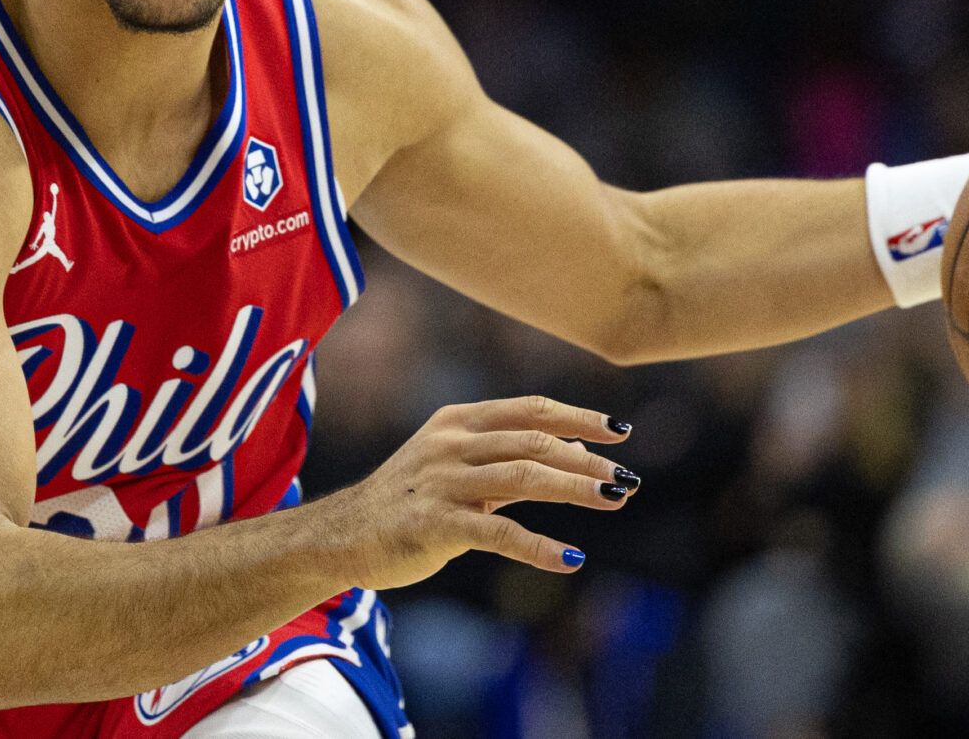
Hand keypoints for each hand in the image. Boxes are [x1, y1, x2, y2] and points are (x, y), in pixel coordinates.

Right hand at [322, 395, 636, 587]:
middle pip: (534, 441)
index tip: (620, 432)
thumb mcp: (458, 467)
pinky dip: (539, 545)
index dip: (579, 418)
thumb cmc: (408, 500)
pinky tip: (570, 559)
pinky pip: (499, 533)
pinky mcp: (436, 525)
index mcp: (458, 421)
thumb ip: (513, 458)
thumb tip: (580, 451)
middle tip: (626, 480)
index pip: (531, 410)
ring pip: (524, 478)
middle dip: (587, 461)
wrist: (342, 535)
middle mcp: (451, 444)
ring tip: (614, 501)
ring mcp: (442, 482)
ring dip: (576, 489)